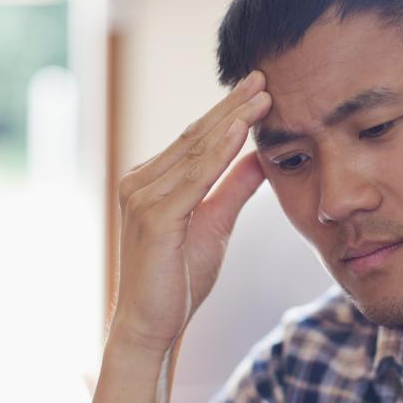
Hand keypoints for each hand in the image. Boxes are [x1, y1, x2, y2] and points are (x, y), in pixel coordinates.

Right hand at [110, 70, 271, 356]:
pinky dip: (218, 151)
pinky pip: (193, 176)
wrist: (153, 326)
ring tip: (262, 95)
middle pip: (196, 135)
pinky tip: (241, 129)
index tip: (259, 87)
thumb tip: (259, 159)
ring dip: (231, 120)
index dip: (229, 112)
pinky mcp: (153, 215)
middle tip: (263, 76)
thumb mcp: (216, 223)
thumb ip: (233, 188)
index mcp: (152, 180)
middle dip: (232, 105)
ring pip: (196, 150)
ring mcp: (141, 196)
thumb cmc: (179, 279)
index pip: (197, 138)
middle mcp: (139, 181)